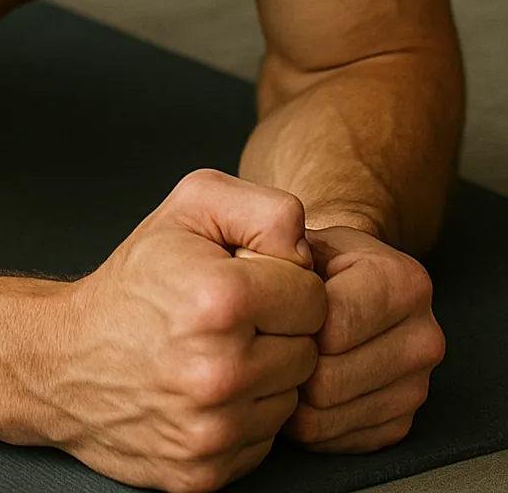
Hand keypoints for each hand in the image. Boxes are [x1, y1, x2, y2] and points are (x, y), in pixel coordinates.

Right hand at [48, 170, 325, 492]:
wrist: (62, 356)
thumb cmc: (131, 281)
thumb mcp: (189, 207)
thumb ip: (264, 210)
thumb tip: (307, 252)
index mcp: (219, 301)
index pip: (314, 297)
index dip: (281, 282)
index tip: (241, 281)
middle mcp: (218, 372)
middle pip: (309, 351)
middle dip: (275, 329)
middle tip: (223, 318)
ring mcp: (212, 429)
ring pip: (290, 398)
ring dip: (262, 374)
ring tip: (211, 351)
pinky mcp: (206, 472)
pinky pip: (265, 440)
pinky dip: (242, 414)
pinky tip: (204, 388)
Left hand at [280, 226, 444, 452]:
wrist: (338, 279)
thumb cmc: (306, 260)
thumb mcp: (290, 233)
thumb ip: (272, 234)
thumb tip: (250, 260)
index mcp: (403, 282)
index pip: (329, 328)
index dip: (285, 322)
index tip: (269, 307)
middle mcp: (423, 337)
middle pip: (328, 379)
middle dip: (287, 361)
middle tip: (270, 339)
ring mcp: (417, 386)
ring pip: (326, 415)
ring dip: (291, 393)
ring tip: (280, 358)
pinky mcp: (399, 423)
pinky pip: (333, 440)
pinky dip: (304, 418)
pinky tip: (298, 383)